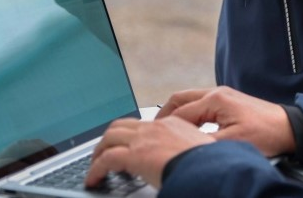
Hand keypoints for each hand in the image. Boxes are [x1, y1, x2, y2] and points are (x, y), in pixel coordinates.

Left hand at [85, 117, 214, 188]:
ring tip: (95, 165)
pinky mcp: (134, 155)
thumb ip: (185, 151)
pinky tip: (93, 180)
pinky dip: (95, 170)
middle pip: (122, 125)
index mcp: (173, 124)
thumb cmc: (209, 163)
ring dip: (99, 151)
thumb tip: (182, 161)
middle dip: (109, 138)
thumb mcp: (199, 150)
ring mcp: (144, 138)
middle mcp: (156, 127)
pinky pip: (105, 159)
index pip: (144, 125)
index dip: (131, 135)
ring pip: (109, 137)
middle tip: (104, 152)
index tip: (128, 146)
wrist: (209, 167)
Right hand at [160, 86, 295, 156]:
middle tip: (152, 130)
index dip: (163, 128)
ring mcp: (224, 95)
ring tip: (166, 130)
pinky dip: (190, 114)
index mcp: (215, 100)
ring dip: (177, 113)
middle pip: (180, 99)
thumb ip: (202, 142)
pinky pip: (202, 104)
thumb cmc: (266, 134)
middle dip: (164, 114)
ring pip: (190, 100)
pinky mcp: (230, 101)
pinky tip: (189, 128)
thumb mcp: (231, 143)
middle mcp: (218, 92)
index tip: (152, 138)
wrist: (290, 128)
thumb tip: (182, 146)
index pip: (179, 114)